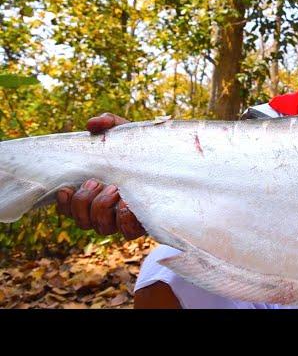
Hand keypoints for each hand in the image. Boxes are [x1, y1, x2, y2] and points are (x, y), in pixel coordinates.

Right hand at [55, 113, 146, 239]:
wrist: (175, 158)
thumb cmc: (142, 147)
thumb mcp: (125, 132)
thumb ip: (108, 123)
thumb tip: (92, 124)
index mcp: (96, 192)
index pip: (70, 208)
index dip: (64, 203)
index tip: (67, 187)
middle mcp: (107, 210)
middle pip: (83, 221)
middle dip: (84, 202)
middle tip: (97, 182)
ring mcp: (124, 219)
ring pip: (102, 228)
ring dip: (102, 208)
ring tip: (115, 189)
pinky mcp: (143, 223)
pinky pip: (128, 231)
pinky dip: (125, 218)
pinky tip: (129, 202)